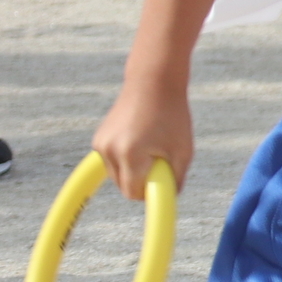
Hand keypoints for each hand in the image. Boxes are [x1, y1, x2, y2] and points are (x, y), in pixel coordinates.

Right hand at [91, 87, 194, 203]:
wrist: (153, 83)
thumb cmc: (173, 115)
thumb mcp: (183, 149)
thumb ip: (176, 178)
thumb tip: (169, 198)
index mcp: (130, 154)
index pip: (133, 193)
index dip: (150, 192)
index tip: (163, 182)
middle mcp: (109, 151)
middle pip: (124, 186)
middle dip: (142, 181)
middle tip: (161, 159)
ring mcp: (100, 145)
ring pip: (117, 176)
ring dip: (133, 170)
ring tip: (152, 146)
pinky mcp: (98, 140)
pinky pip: (112, 162)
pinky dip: (126, 160)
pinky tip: (141, 142)